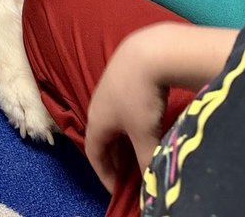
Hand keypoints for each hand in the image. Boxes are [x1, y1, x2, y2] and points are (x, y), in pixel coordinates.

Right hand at [85, 23, 237, 192]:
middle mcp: (97, 104)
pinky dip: (129, 124)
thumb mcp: (144, 134)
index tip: (118, 191)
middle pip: (101, 138)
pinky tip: (145, 124)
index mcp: (96, 120)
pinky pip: (121, 108)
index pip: (93, 154)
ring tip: (138, 152)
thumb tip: (151, 183)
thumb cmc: (141, 97)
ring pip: (112, 122)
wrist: (149, 52)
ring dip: (122, 140)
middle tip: (129, 176)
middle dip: (113, 159)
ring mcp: (109, 87)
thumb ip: (146, 161)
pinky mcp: (122, 74)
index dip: (104, 175)